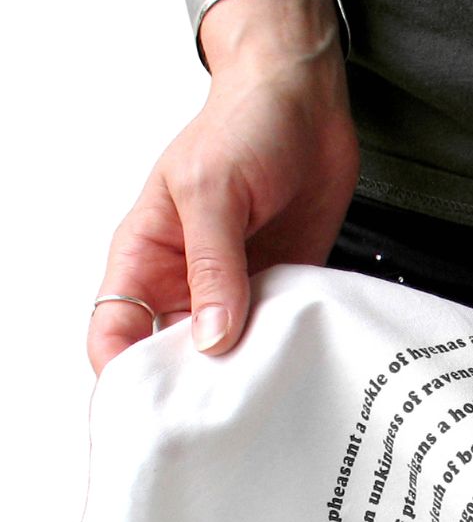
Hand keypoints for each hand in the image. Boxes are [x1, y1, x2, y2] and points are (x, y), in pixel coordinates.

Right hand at [89, 0, 358, 374]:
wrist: (308, 101)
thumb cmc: (243, 125)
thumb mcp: (212, 191)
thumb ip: (212, 266)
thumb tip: (211, 336)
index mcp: (147, 255)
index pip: (116, 330)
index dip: (124, 373)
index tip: (150, 409)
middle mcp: (189, 280)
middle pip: (175, 354)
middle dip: (191, 387)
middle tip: (219, 420)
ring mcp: (239, 287)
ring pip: (232, 353)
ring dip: (246, 374)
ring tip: (264, 403)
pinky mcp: (286, 287)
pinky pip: (282, 334)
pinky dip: (290, 352)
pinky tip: (302, 369)